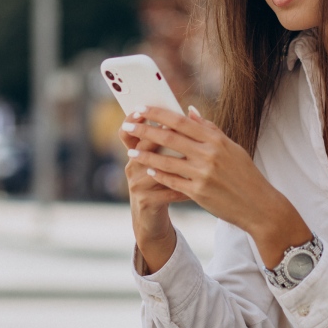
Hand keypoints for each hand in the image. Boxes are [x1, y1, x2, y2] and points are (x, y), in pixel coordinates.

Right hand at [119, 108, 189, 272]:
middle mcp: (132, 167)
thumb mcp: (162, 161)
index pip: (129, 132)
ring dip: (175, 162)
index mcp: (135, 153)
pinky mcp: (146, 201)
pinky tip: (199, 183)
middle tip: (175, 128)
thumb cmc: (161, 184)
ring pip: (156, 168)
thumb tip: (191, 110)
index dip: (134, 120)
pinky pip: (168, 191)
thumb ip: (174, 136)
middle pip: (142, 147)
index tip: (147, 109)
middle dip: (159, 136)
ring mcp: (137, 185)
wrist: (150, 218)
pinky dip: (184, 186)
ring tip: (192, 156)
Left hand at [124, 106, 312, 266]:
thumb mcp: (231, 147)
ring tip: (130, 149)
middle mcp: (209, 155)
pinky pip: (171, 181)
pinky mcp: (198, 193)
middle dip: (144, 130)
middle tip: (126, 125)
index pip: (181, 121)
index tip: (141, 108)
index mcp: (216, 140)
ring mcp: (202, 174)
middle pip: (169, 138)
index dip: (158, 113)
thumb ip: (209, 129)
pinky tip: (146, 170)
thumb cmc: (244, 174)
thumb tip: (189, 111)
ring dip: (145, 154)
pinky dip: (157, 174)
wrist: (258, 205)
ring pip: (166, 161)